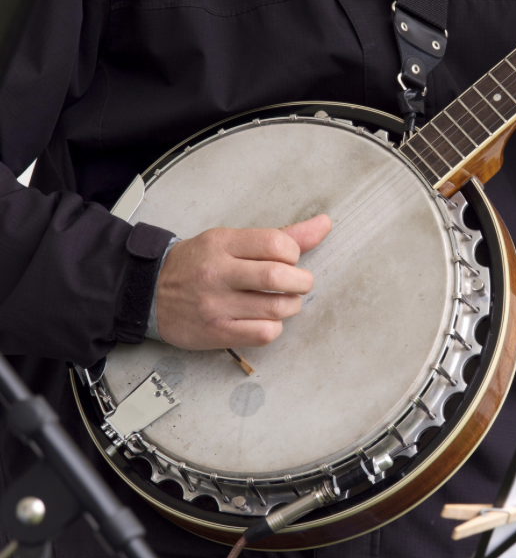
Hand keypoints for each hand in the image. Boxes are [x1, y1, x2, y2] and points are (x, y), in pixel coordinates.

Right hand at [155, 214, 331, 349]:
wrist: (149, 291)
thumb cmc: (196, 264)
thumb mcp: (231, 240)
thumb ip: (280, 235)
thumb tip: (324, 224)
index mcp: (223, 243)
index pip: (276, 243)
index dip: (294, 253)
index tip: (290, 259)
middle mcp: (218, 272)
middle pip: (279, 276)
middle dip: (302, 281)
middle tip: (298, 283)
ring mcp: (216, 304)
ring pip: (277, 307)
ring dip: (292, 305)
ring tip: (285, 301)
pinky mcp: (217, 332)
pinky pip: (264, 333)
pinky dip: (275, 327)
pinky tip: (266, 319)